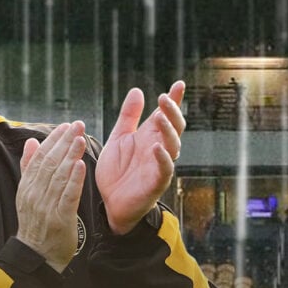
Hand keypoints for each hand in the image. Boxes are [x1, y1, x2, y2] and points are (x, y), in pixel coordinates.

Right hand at [16, 121, 87, 271]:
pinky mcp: (60, 218)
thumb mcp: (27, 194)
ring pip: (59, 176)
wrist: (37, 255)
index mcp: (27, 187)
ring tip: (80, 138)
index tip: (65, 126)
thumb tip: (31, 143)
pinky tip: (80, 165)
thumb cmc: (36, 224)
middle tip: (77, 125)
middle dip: (64, 142)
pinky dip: (74, 180)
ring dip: (70, 155)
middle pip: (50, 163)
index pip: (39, 157)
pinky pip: (67, 196)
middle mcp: (35, 194)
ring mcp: (47, 206)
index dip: (53, 140)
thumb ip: (29, 168)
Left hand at [97, 81, 185, 234]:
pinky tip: (158, 148)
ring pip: (173, 146)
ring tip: (161, 118)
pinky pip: (164, 170)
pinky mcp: (156, 183)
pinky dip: (163, 159)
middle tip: (165, 97)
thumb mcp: (118, 138)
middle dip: (172, 112)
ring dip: (168, 131)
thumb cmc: (116, 171)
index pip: (165, 115)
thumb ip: (128, 117)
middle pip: (173, 127)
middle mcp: (158, 149)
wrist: (108, 203)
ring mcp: (159, 166)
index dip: (174, 100)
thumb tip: (137, 90)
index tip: (179, 84)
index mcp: (149, 137)